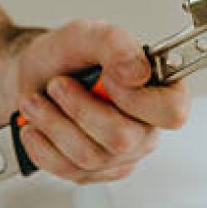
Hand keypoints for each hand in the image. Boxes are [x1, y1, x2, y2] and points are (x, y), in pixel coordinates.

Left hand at [15, 20, 189, 183]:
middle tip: (57, 85)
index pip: (171, 112)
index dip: (136, 99)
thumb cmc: (66, 56)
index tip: (106, 77)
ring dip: (52, 124)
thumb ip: (115, 43)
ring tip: (36, 101)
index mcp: (159, 91)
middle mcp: (146, 127)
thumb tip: (138, 72)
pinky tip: (35, 126)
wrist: (35, 76)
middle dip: (79, 109)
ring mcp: (122, 155)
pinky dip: (42, 145)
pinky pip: (69, 170)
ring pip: (90, 157)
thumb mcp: (86, 35)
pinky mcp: (95, 172)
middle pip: (122, 140)